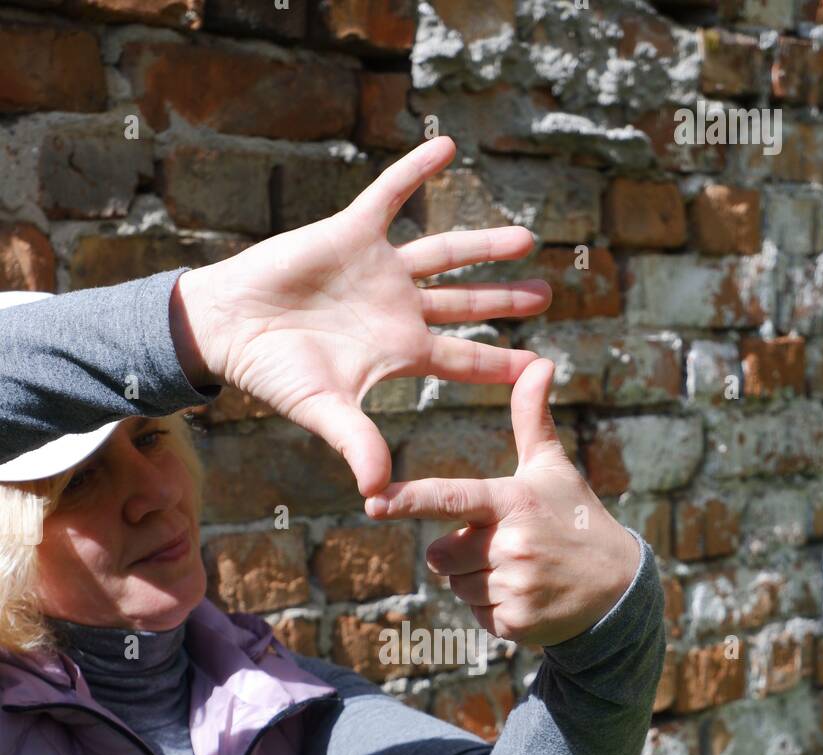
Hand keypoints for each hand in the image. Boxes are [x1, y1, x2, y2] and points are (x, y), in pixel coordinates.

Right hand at [172, 136, 549, 496]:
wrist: (228, 328)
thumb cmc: (273, 373)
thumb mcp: (323, 411)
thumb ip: (357, 443)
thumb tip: (379, 493)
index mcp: (399, 352)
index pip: (464, 359)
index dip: (501, 363)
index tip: (541, 367)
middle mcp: (397, 309)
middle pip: (465, 304)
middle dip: (506, 299)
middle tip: (548, 294)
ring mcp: (377, 270)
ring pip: (443, 252)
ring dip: (483, 244)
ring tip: (526, 237)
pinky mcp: (351, 232)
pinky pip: (390, 194)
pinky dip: (415, 171)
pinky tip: (447, 148)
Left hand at [362, 358, 640, 645]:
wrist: (618, 586)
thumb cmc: (575, 518)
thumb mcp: (552, 469)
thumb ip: (531, 419)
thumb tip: (539, 363)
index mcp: (512, 502)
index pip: (451, 499)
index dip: (408, 500)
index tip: (372, 502)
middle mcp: (511, 544)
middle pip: (440, 555)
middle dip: (459, 553)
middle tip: (502, 547)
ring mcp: (514, 586)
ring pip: (457, 587)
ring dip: (476, 582)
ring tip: (518, 570)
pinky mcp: (516, 622)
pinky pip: (477, 615)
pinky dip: (493, 610)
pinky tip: (525, 595)